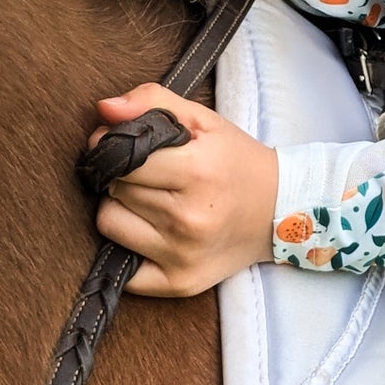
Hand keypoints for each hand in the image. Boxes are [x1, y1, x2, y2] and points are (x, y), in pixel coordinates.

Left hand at [88, 84, 278, 296]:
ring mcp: (182, 255)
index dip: (115, 148)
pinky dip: (129, 248)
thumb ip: (152, 102)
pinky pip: (122, 267)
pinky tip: (152, 234)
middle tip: (153, 175)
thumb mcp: (204, 121)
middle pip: (114, 190)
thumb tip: (104, 109)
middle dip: (124, 178)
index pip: (122, 159)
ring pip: (109, 224)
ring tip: (153, 202)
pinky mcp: (178, 282)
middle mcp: (189, 218)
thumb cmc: (236, 162)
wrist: (279, 212)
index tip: (126, 147)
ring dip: (122, 210)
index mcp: (197, 172)